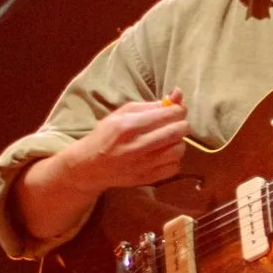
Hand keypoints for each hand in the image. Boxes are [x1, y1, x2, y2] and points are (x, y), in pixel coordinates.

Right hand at [75, 95, 190, 193]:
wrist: (91, 165)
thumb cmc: (107, 134)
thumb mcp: (124, 113)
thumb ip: (152, 105)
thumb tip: (178, 94)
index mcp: (130, 125)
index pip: (170, 114)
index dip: (178, 109)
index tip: (176, 110)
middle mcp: (138, 145)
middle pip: (177, 131)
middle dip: (182, 124)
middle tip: (175, 123)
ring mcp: (144, 165)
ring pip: (179, 150)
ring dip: (178, 142)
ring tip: (168, 140)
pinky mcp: (148, 178)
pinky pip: (175, 167)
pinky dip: (174, 159)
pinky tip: (163, 154)